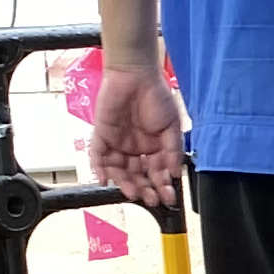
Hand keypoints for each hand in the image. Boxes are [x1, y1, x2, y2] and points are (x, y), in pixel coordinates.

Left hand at [86, 62, 183, 209]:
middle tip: (152, 198)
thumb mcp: (173, 126)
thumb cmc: (156, 95)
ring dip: (125, 183)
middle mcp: (135, 148)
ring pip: (119, 170)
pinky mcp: (102, 135)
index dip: (162, 185)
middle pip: (137, 175)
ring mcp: (117, 143)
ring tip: (133, 192)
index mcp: (153, 147)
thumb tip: (175, 173)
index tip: (168, 197)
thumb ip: (173, 151)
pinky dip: (99, 169)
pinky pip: (97, 156)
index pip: (156, 172)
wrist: (135, 74)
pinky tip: (105, 181)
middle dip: (145, 189)